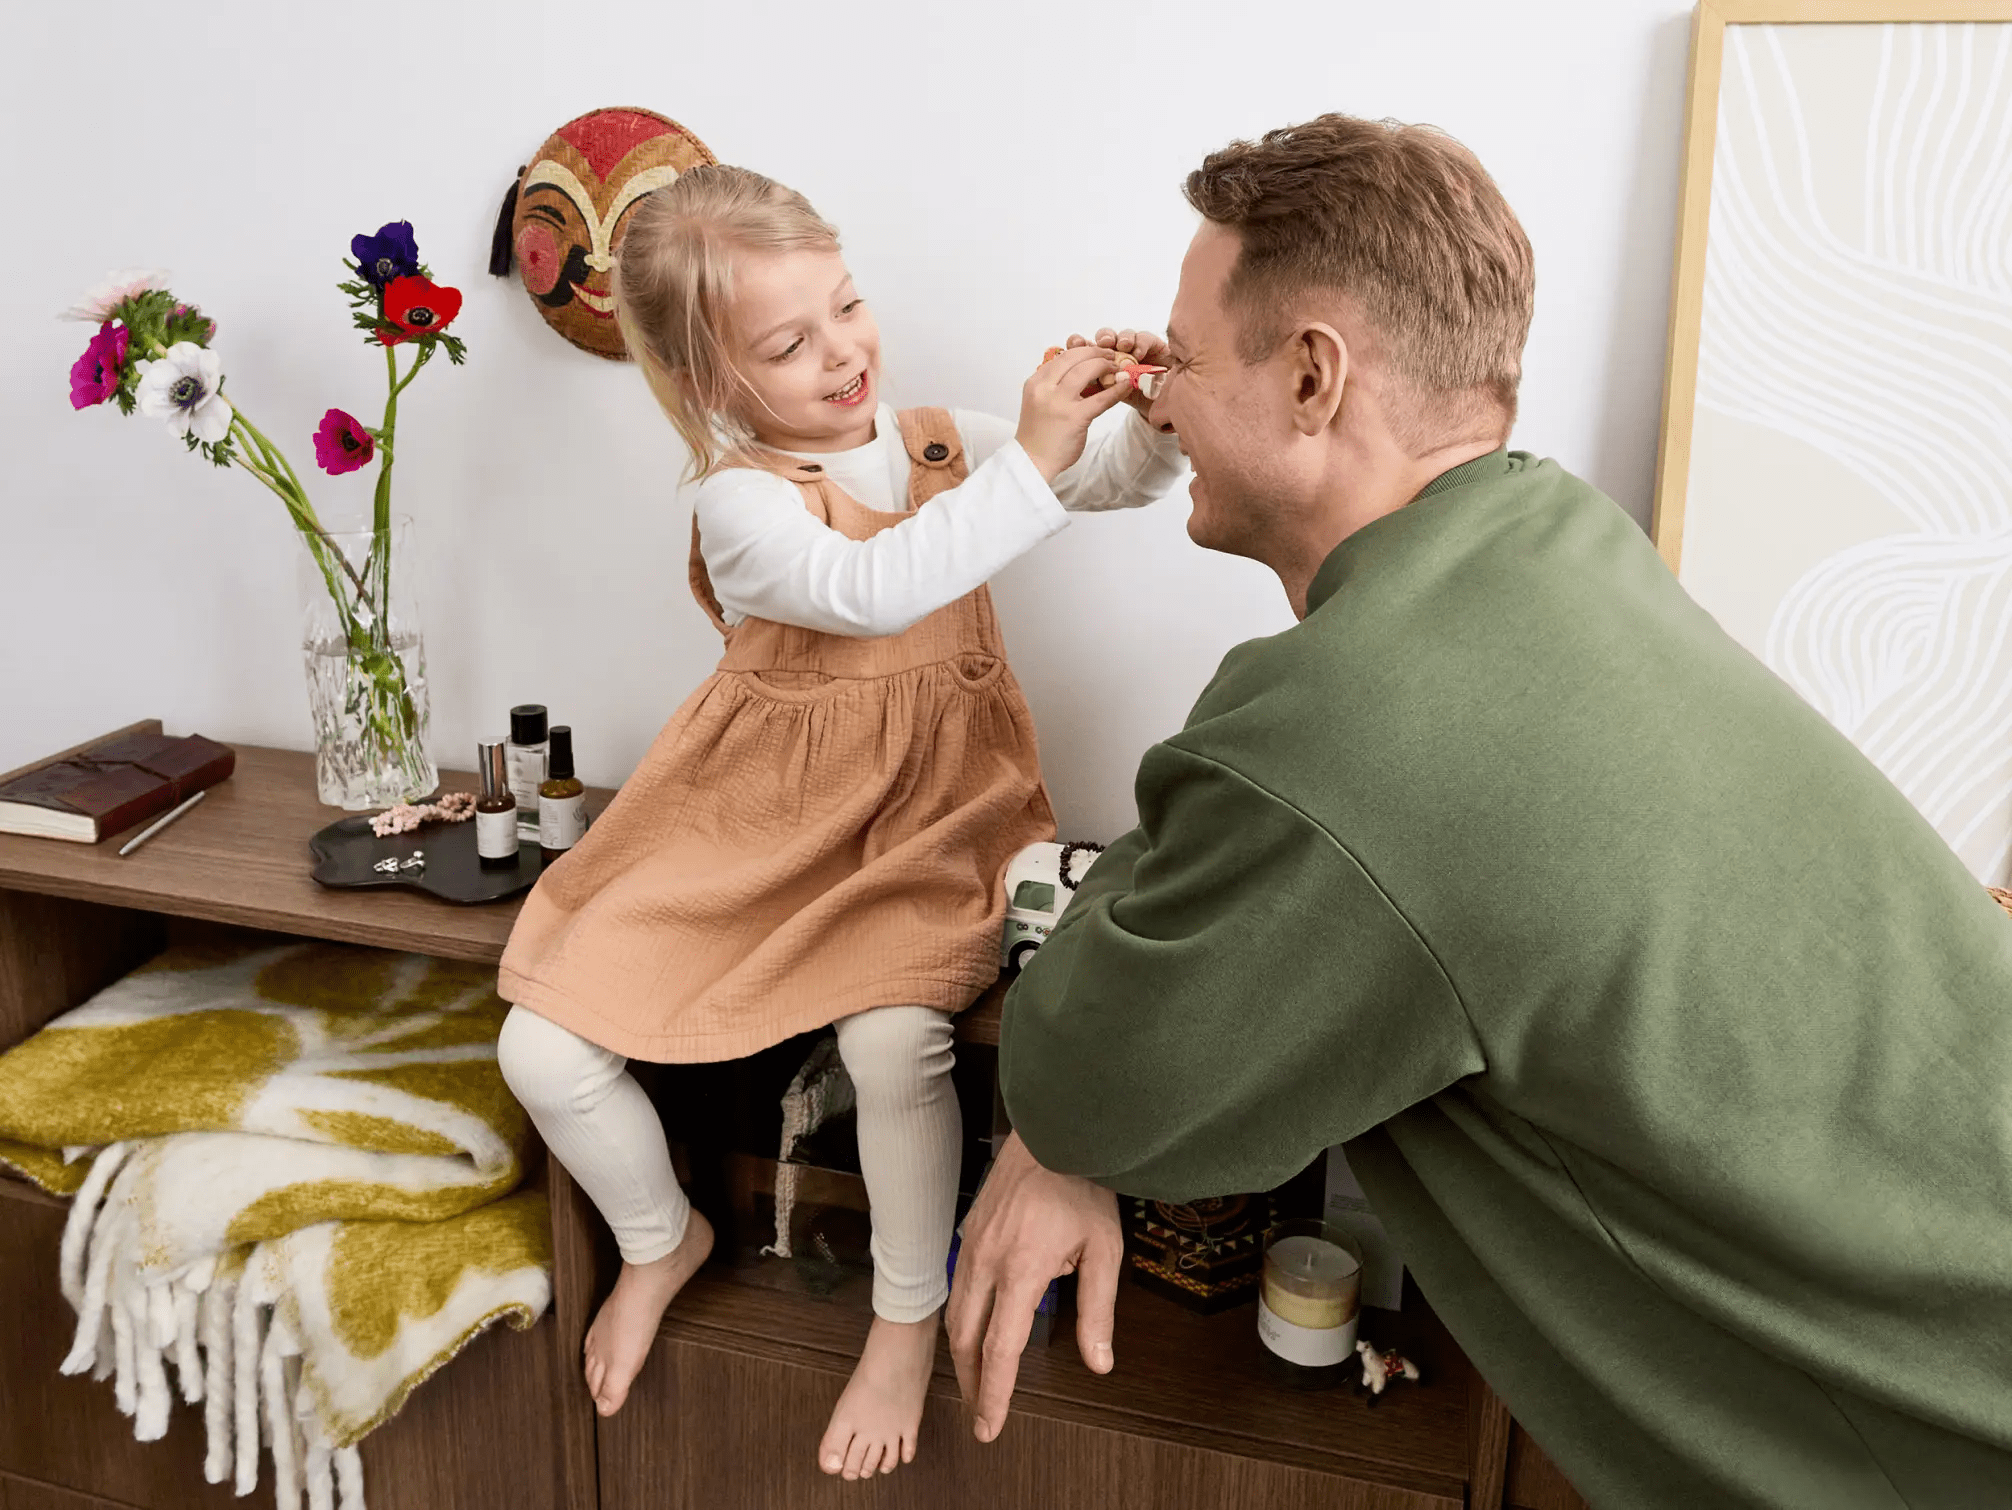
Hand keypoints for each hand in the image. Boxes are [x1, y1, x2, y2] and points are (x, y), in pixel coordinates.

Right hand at [946, 1131, 1123, 1443]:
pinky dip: (959, 1317)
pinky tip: (971, 1328)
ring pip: (953, 1313)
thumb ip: (1097, 1310)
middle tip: (981, 1414)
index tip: (990, 1425)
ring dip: (961, 1352)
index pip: (1000, 1348)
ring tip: (976, 1380)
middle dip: (972, 1381)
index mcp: (1021, 1270)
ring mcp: (971, 1244)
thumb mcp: (1103, 1249)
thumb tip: (1099, 1363)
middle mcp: (986, 1261)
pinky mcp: (967, 1231)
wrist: (1053, 1130)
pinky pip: (954, 1285)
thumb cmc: (1082, 1186)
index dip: (995, 1393)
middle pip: (965, 1338)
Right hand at [1017, 345, 1130, 481]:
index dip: (1082, 350)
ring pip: (1086, 370)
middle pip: (1074, 357)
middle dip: (1095, 352)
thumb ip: (1054, 386)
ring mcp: (1059, 402)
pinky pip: (1101, 398)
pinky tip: (1126, 386)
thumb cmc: (1037, 435)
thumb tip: (1080, 374)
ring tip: (1117, 368)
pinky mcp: (1075, 417)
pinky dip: (1117, 390)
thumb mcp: (1039, 402)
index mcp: (1036, 382)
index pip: (1061, 356)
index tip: (1094, 352)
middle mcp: (1044, 388)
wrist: (1032, 461)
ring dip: (1105, 365)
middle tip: (1109, 355)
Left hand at [1067, 328, 1170, 419]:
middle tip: (1102, 342)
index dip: (1078, 343)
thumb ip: (1089, 388)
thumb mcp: (1102, 400)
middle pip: (1105, 337)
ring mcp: (1134, 349)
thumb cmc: (1127, 404)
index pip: (1084, 347)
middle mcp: (1116, 352)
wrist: (1158, 411)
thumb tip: (1066, 383)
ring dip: (1121, 338)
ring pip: (1124, 335)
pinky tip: (1138, 351)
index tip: (1074, 342)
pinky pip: (1146, 339)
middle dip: (1101, 338)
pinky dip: (1141, 342)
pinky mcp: (1155, 348)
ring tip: (1122, 346)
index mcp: (1097, 362)